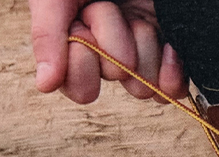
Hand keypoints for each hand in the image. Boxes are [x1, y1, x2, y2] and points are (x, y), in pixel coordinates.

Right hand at [31, 0, 186, 104]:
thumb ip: (46, 34)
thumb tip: (45, 84)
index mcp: (77, 42)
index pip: (79, 87)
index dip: (83, 63)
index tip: (82, 26)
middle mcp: (109, 52)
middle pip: (115, 80)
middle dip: (114, 42)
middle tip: (109, 8)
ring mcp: (142, 51)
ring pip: (144, 85)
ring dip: (143, 46)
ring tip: (137, 15)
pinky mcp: (171, 50)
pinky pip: (172, 86)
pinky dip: (173, 72)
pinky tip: (169, 47)